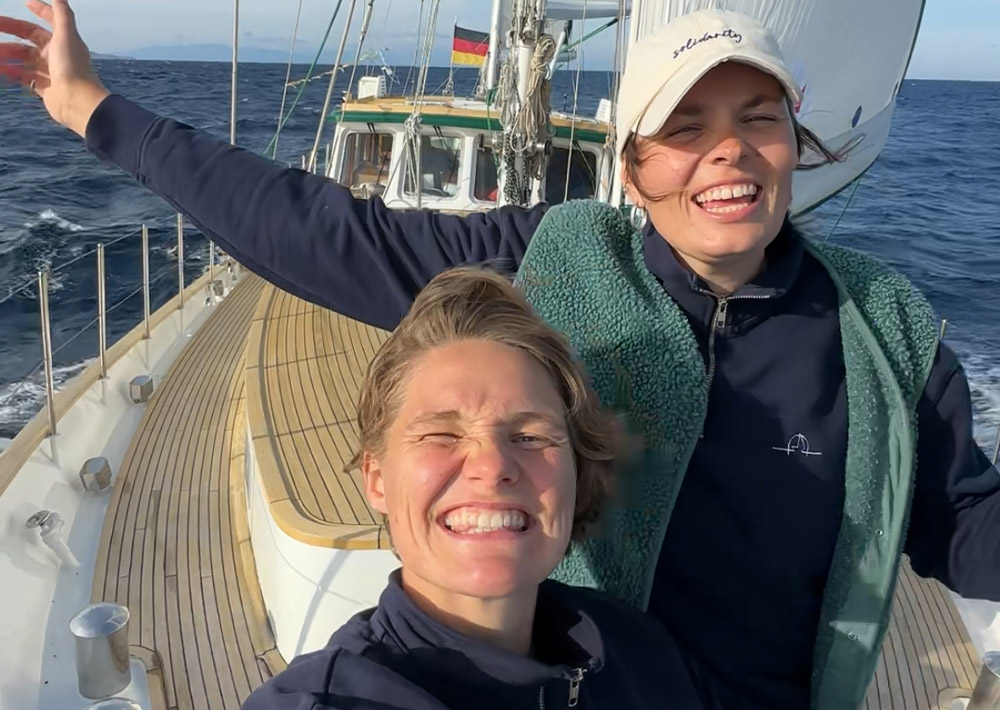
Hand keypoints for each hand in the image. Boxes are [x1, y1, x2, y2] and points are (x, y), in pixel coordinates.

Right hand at [0, 0, 109, 136]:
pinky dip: (13, 72)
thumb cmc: (72, 67)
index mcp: (64, 41)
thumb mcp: (67, 35)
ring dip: (8, 53)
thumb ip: (62, 14)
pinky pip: (25, 77)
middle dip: (11, 31)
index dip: (39, 10)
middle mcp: (58, 55)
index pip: (50, 21)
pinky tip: (2, 69)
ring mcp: (51, 72)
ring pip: (24, 58)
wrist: (77, 102)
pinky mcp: (46, 88)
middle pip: (30, 39)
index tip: (25, 3)